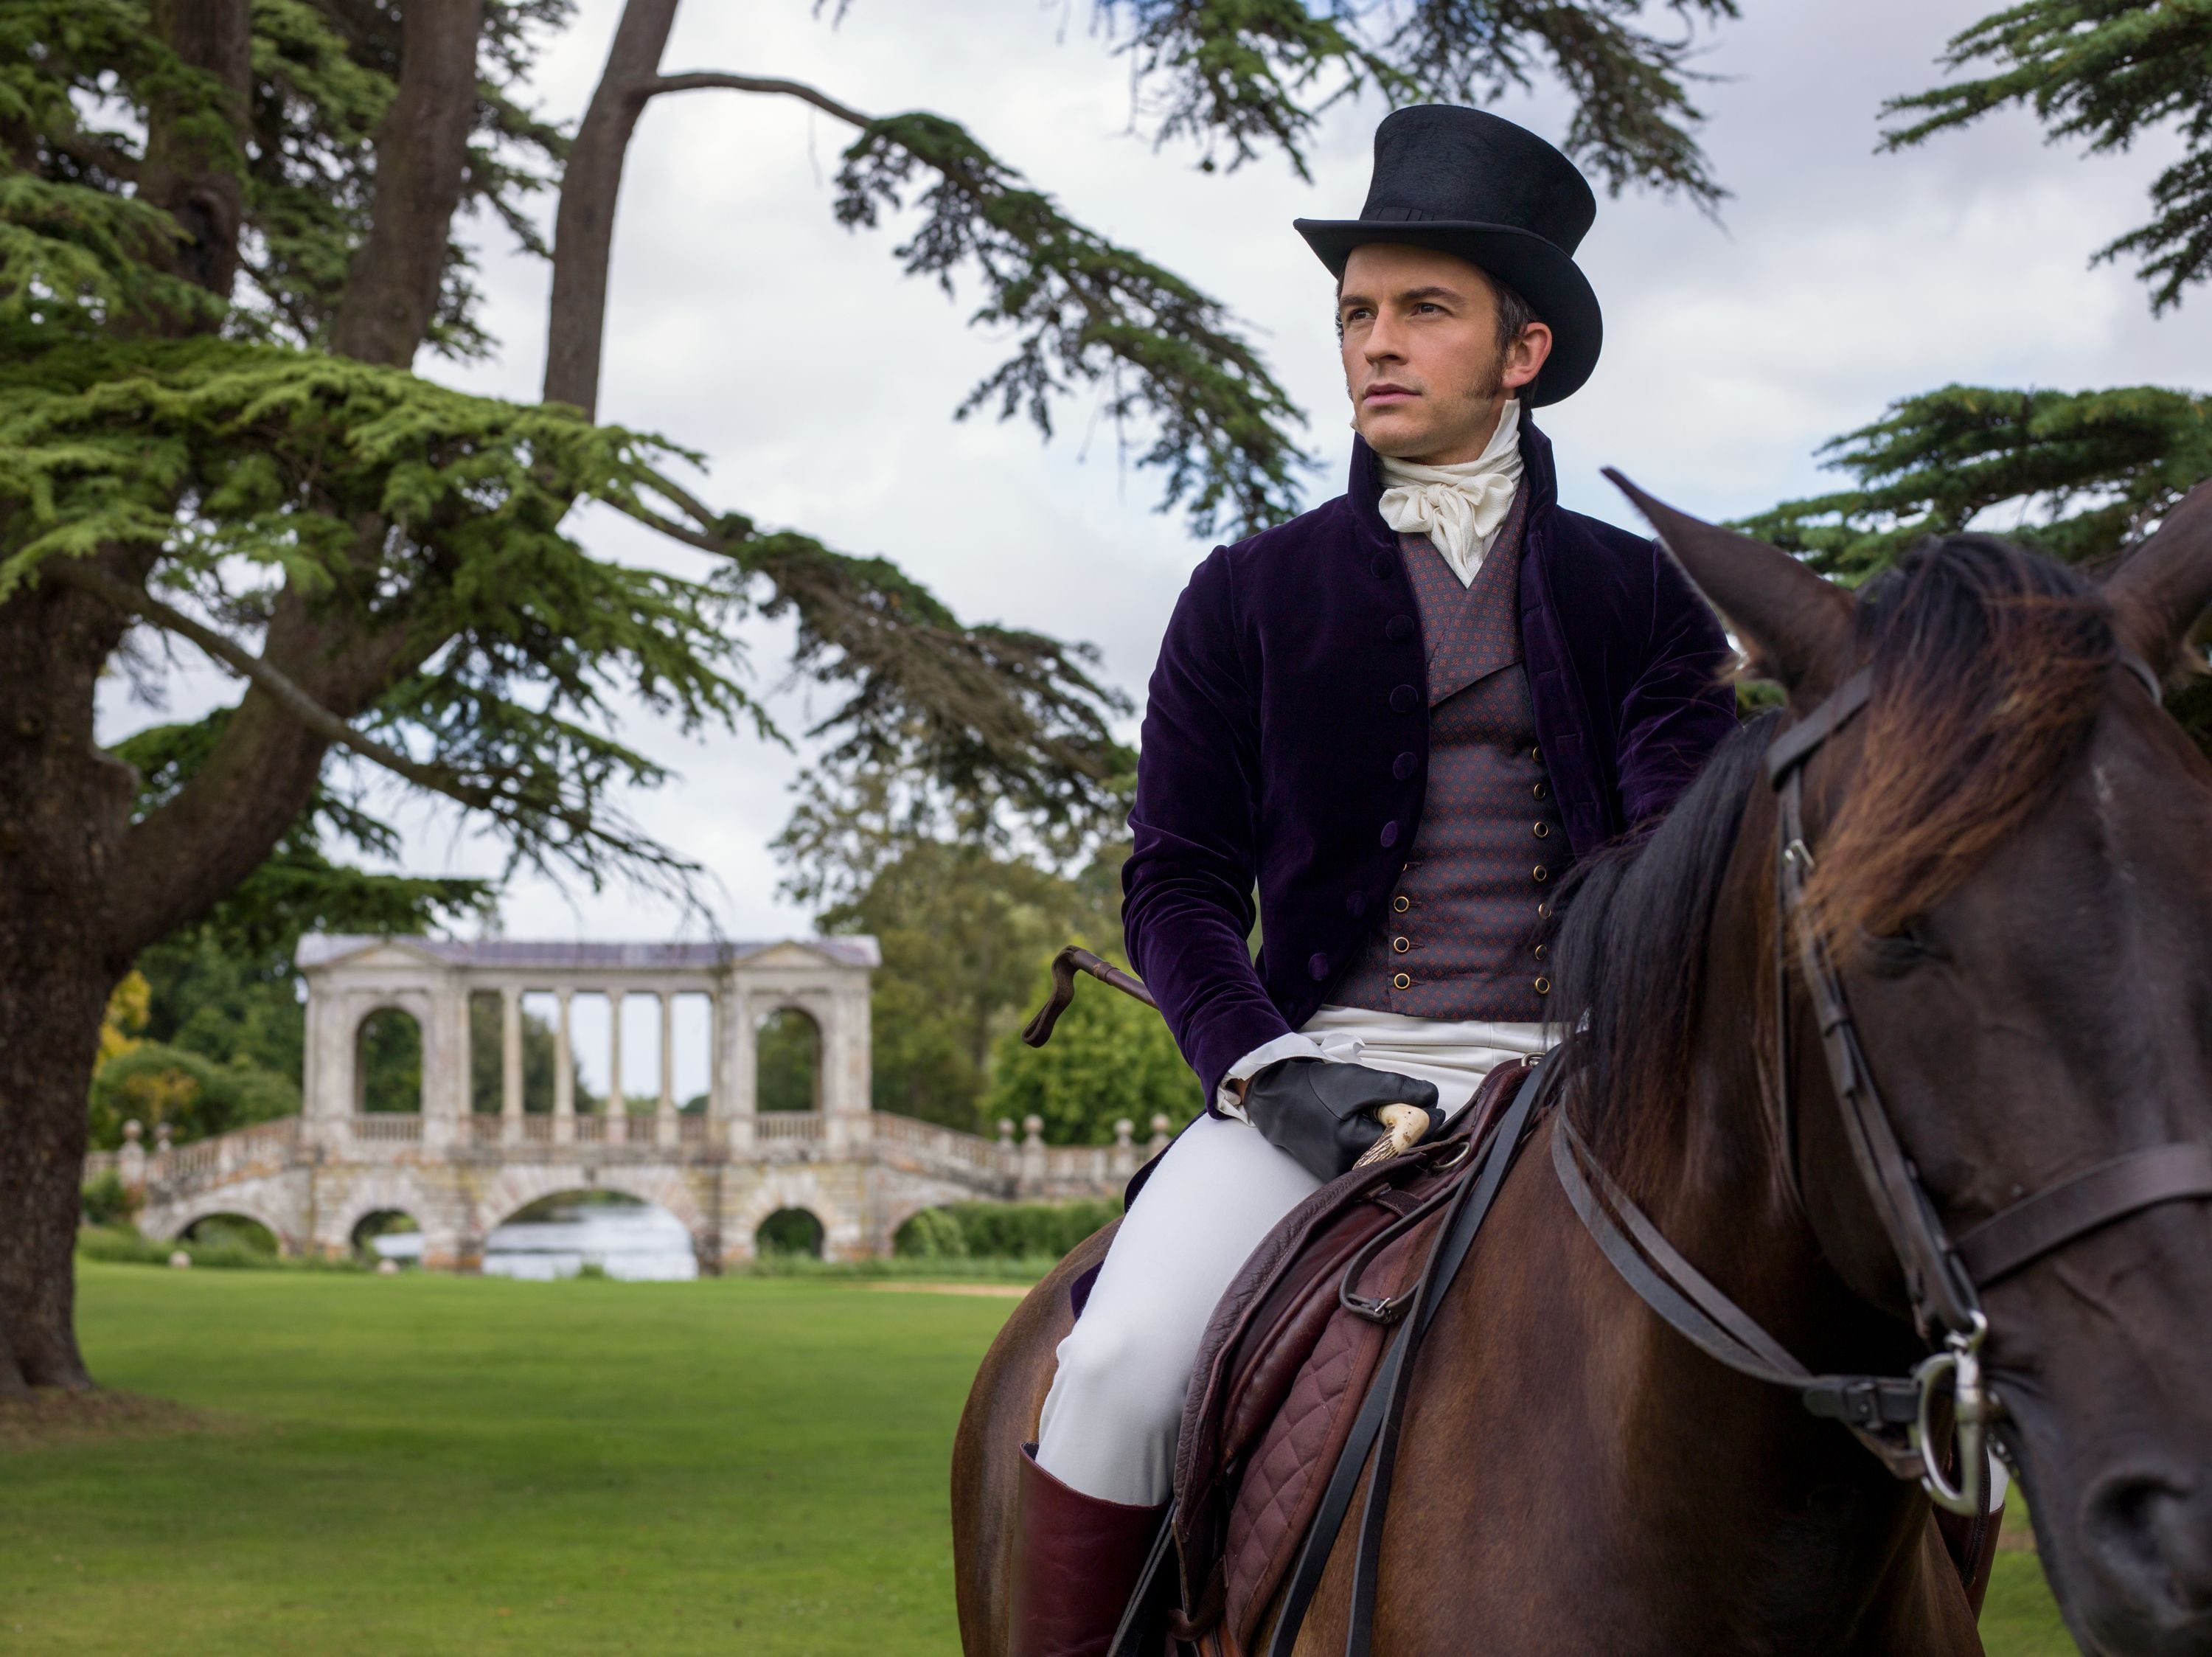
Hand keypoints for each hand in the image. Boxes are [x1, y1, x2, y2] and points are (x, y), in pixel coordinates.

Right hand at [1241, 1059, 1444, 1182]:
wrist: (1279, 1100)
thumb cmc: (1318, 1088)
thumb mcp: (1360, 1080)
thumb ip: (1401, 1089)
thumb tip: (1434, 1099)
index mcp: (1354, 1144)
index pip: (1410, 1140)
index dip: (1426, 1122)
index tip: (1430, 1106)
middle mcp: (1349, 1169)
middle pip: (1402, 1154)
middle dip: (1410, 1131)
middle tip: (1402, 1109)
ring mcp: (1344, 1177)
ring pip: (1390, 1160)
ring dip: (1396, 1139)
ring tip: (1378, 1118)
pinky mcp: (1339, 1178)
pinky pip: (1374, 1165)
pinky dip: (1380, 1147)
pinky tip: (1367, 1130)